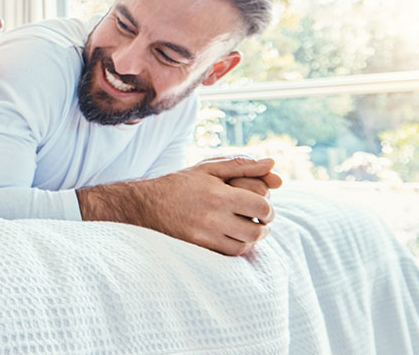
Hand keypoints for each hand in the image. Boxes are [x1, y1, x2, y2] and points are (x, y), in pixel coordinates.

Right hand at [77, 156, 275, 255]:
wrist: (144, 205)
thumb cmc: (180, 184)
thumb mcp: (208, 168)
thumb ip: (242, 165)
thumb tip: (273, 164)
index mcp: (218, 194)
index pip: (261, 206)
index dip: (268, 208)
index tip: (263, 207)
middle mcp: (212, 217)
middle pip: (256, 231)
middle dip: (264, 226)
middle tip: (260, 221)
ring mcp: (204, 236)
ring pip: (244, 246)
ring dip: (252, 239)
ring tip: (247, 230)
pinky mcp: (197, 248)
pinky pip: (228, 254)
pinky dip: (237, 248)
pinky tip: (232, 238)